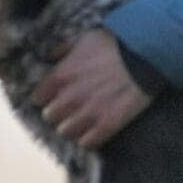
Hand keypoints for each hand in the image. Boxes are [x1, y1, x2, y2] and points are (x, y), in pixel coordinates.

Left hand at [31, 29, 152, 148]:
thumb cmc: (114, 44)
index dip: (45, 98)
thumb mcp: (83, 39)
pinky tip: (94, 131)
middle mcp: (69, 97)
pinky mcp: (106, 125)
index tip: (53, 97)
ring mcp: (87, 113)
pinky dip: (88, 139)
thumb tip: (49, 58)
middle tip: (69, 110)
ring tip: (81, 122)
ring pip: (65, 132)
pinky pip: (86, 143)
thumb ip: (62, 50)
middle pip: (49, 117)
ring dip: (71, 127)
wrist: (145, 56)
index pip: (37, 98)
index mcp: (61, 76)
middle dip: (58, 113)